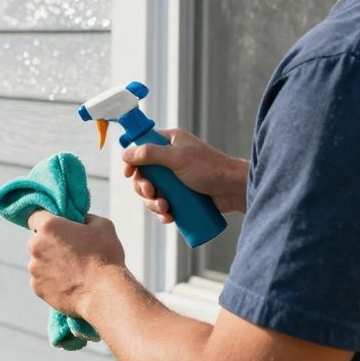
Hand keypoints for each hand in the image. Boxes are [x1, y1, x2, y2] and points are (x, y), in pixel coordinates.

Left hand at [27, 212, 125, 317]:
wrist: (104, 293)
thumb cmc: (104, 257)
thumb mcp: (103, 226)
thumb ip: (86, 218)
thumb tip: (81, 221)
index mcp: (49, 227)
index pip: (36, 216)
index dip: (47, 221)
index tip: (58, 228)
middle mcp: (36, 246)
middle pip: (38, 241)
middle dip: (51, 244)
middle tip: (72, 252)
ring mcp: (35, 269)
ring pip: (39, 262)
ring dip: (51, 264)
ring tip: (73, 272)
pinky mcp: (37, 288)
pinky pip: (42, 280)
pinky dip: (52, 281)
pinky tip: (69, 284)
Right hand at [122, 128, 248, 221]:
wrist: (233, 190)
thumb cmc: (209, 168)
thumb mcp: (177, 158)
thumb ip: (150, 154)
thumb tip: (126, 153)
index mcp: (169, 142)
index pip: (141, 148)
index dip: (131, 161)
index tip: (128, 174)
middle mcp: (170, 159)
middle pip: (144, 174)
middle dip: (144, 188)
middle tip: (152, 194)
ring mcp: (176, 179)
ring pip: (153, 193)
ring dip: (153, 204)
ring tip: (166, 209)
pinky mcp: (182, 196)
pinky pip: (164, 204)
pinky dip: (163, 212)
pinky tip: (169, 217)